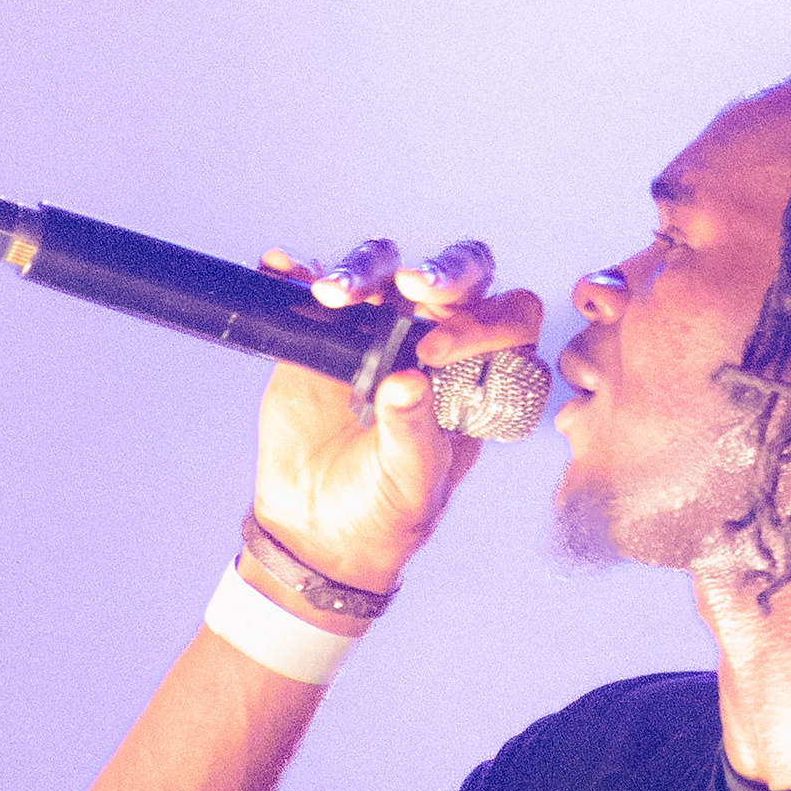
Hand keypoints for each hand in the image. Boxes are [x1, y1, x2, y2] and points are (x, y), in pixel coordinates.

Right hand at [248, 238, 543, 600]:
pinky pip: (311, 284)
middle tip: (410, 288)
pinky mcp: (321, 331)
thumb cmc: (387, 506)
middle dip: (443, 270)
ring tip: (334, 295)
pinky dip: (295, 272)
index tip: (434, 353)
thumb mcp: (411, 481)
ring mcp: (376, 327)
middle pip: (459, 275)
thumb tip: (408, 381)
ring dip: (366, 268)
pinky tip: (282, 270)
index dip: (485, 323)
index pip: (508, 323)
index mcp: (478, 374)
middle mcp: (434, 337)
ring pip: (386, 267)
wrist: (318, 524)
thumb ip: (414, 433)